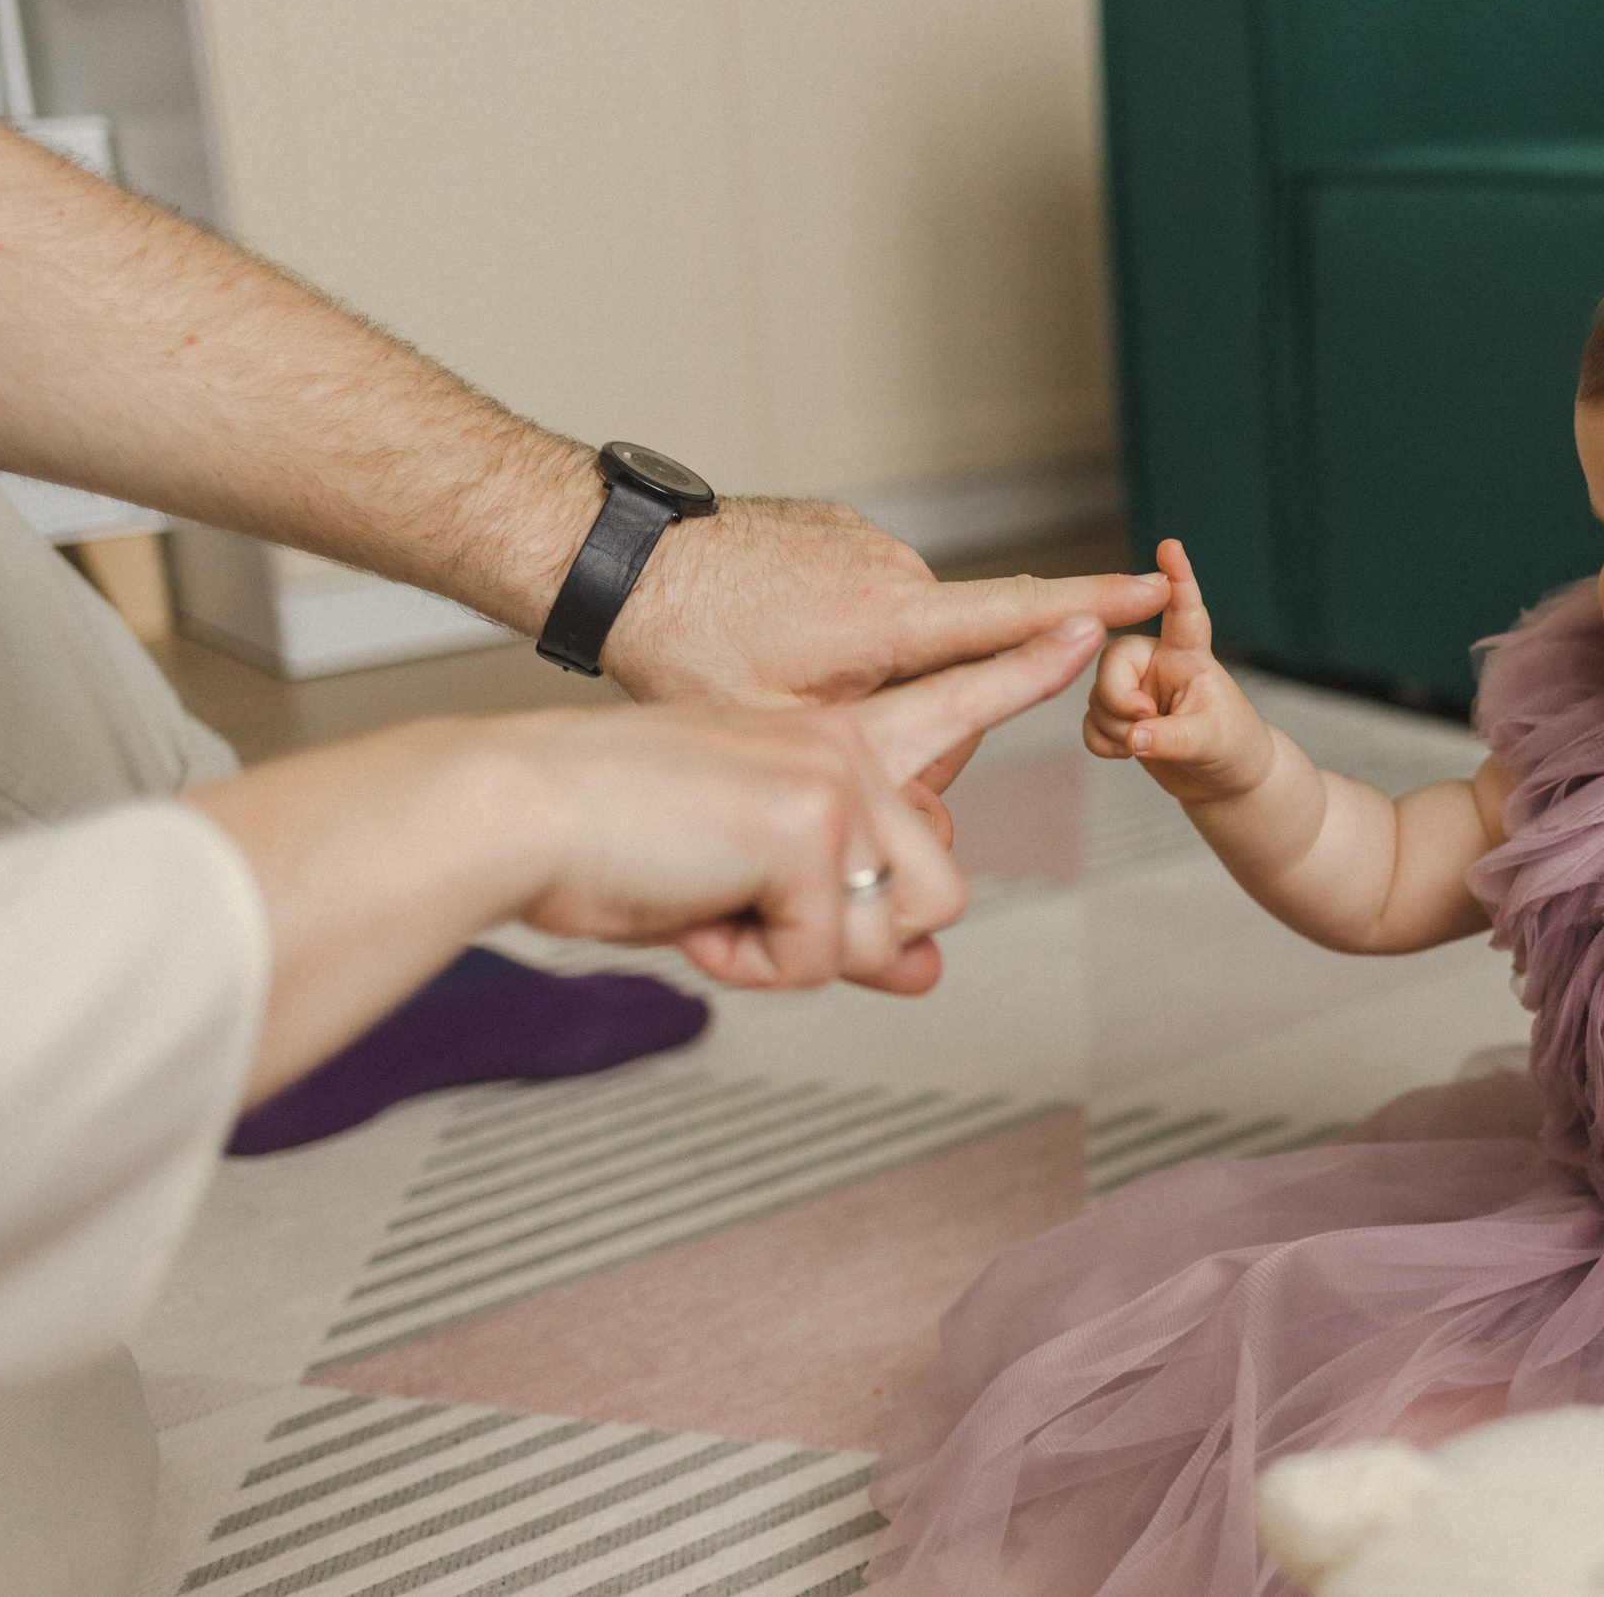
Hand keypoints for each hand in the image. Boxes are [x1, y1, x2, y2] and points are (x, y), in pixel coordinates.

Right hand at [198, 616, 1108, 1101]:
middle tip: (739, 914)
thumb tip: (933, 973)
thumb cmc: (607, 842)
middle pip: (936, 893)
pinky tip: (695, 909)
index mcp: (830, 738)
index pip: (950, 704)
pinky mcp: (813, 825)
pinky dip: (751, 964)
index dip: (1023, 672)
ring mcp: (838, 779)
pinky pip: (822, 955)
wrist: (515, 812)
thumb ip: (847, 921)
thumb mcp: (745, 889)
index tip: (1089, 630)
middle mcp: (849, 745)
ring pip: (896, 931)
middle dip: (847, 943)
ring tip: (715, 905)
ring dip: (799, 955)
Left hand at [602, 497, 1168, 710]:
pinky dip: (850, 638)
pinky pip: (874, 601)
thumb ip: (870, 766)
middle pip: (957, 664)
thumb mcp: (776, 733)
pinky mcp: (839, 530)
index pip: (1019, 616)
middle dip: (926, 720)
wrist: (617, 559)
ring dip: (880, 679)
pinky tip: (782, 652)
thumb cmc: (682, 649)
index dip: (1097, 608)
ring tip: (791, 691)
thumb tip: (925, 805)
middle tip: (847, 760)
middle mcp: (893, 568)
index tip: (1159, 593)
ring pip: (912, 639)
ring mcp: (866, 543)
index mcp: (890, 618)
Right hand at [1083, 539, 1275, 800]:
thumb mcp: (1211, 741)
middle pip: (1113, 659)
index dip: (1179, 579)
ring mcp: (1136, 688)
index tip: (1171, 546)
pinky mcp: (1120, 716)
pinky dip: (1102, 741)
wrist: (1226, 780)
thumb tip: (1134, 736)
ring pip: (1097, 696)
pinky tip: (1125, 753)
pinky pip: (1090, 722)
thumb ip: (1172, 738)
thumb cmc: (1235, 748)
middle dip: (1118, 697)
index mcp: (1189, 656)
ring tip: (1143, 745)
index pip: (1184, 612)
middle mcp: (1158, 663)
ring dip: (1113, 727)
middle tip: (1142, 720)